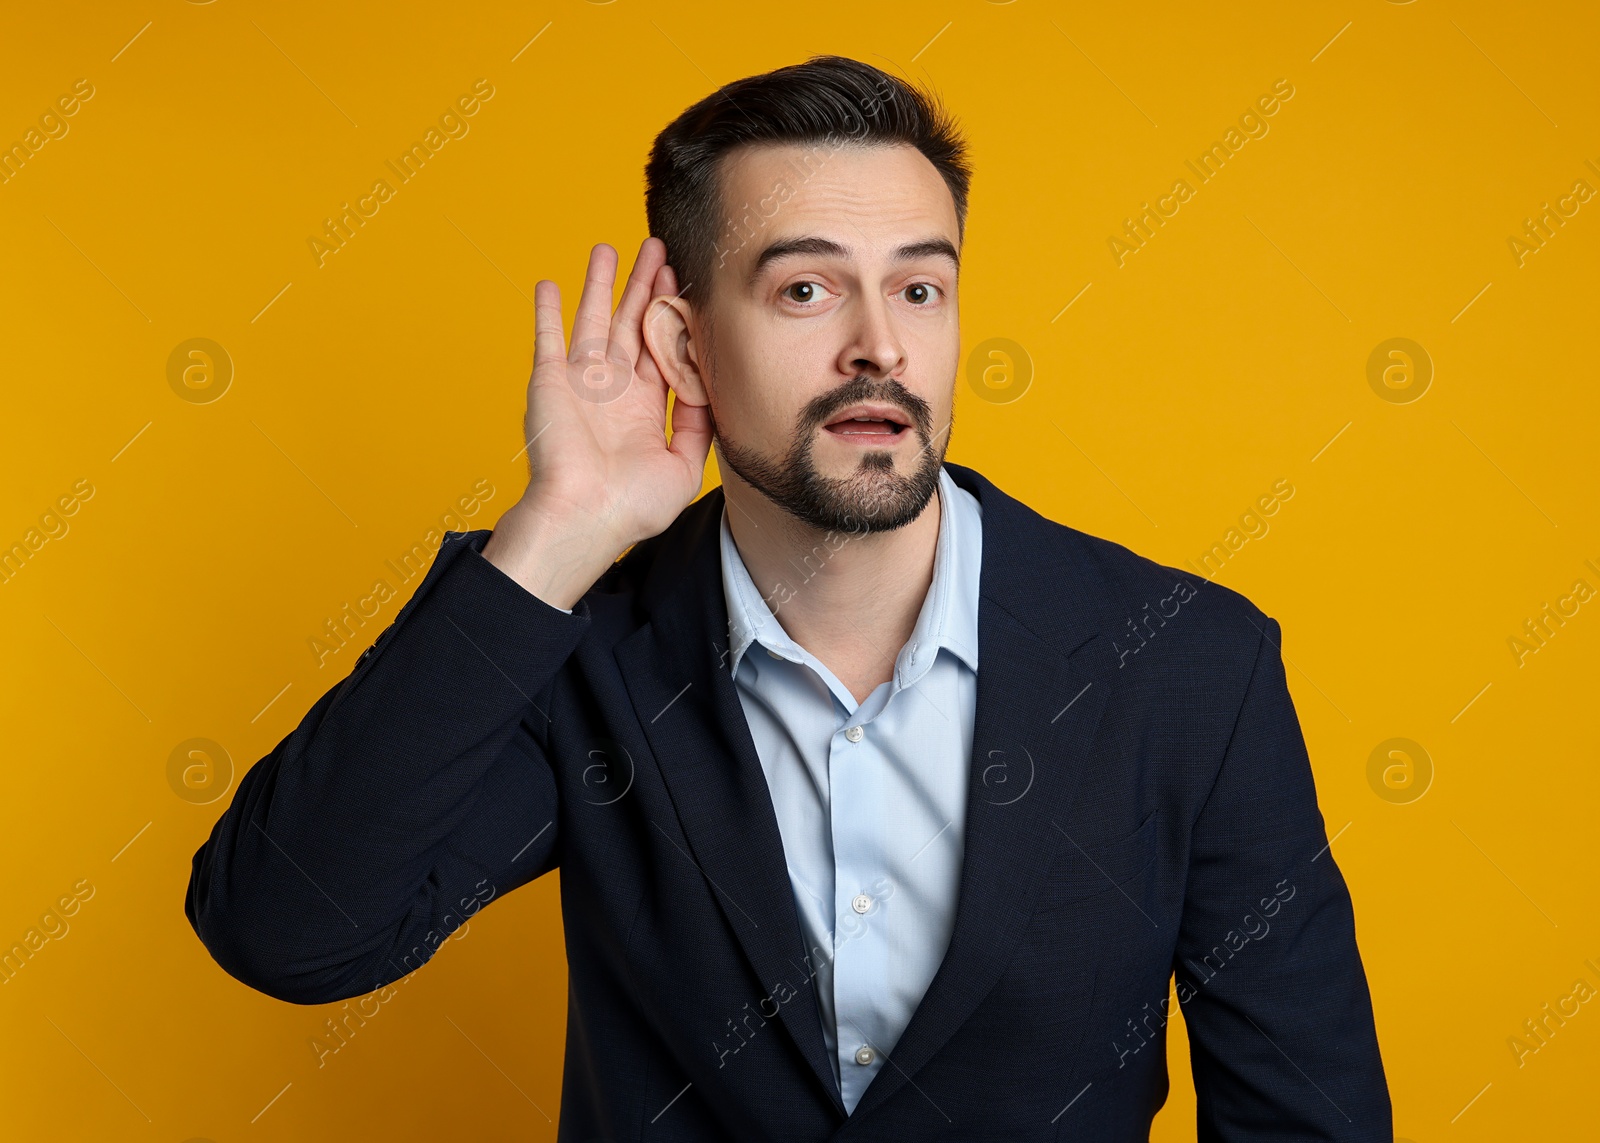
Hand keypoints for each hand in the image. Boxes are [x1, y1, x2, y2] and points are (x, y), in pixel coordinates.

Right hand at [482, 238, 712, 608]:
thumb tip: (711, 388)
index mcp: (644, 407)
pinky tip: (550, 283)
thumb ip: (700, 425)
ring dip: (601, 283)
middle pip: (632, 323)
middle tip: (657, 248)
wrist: (584, 517)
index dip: (673, 316)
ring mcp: (581, 382)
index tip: (686, 283)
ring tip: (610, 248)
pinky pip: (547, 337)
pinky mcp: (550, 381)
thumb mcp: (685, 466)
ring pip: (594, 319)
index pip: (662, 348)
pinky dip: (546, 310)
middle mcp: (613, 389)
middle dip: (645, 285)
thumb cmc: (632, 506)